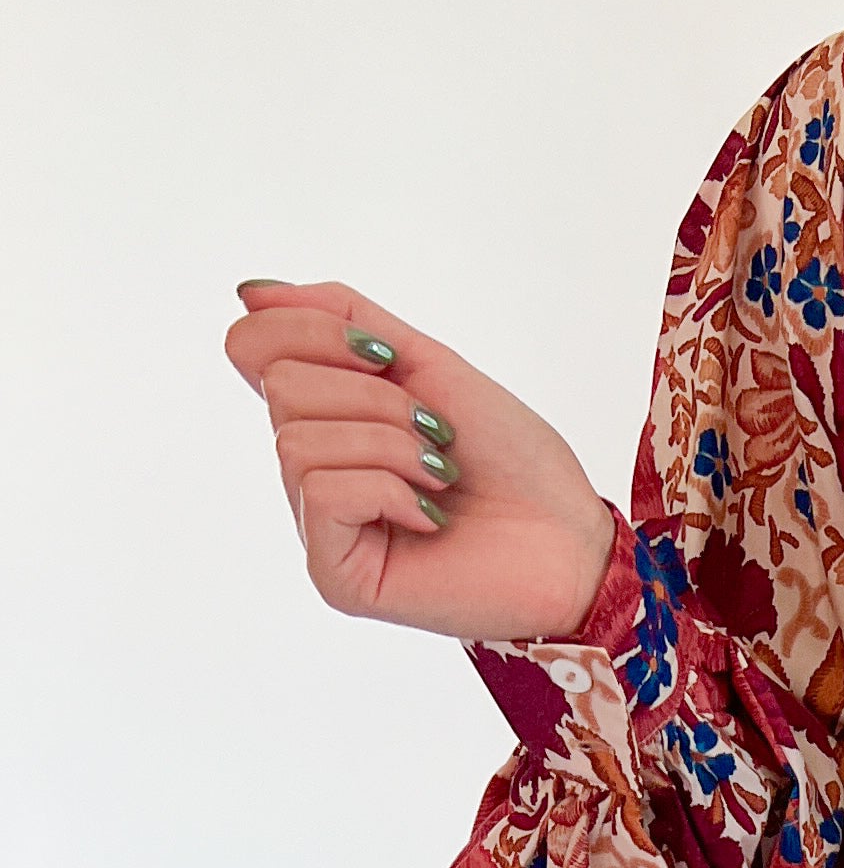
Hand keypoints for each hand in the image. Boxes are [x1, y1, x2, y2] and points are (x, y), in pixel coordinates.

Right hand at [224, 277, 615, 642]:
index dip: (311, 329)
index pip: (251, 345)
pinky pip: (321, 491)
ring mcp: (320, 527)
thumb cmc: (513, 459)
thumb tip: (249, 290)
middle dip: (374, 396)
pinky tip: (430, 516)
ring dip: (389, 443)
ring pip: (297, 439)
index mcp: (325, 418)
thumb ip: (340, 318)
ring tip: (439, 476)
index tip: (385, 354)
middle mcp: (312, 471)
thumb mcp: (425, 362)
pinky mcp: (335, 576)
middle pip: (280, 386)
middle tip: (436, 434)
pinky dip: (387, 488)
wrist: (571, 538)